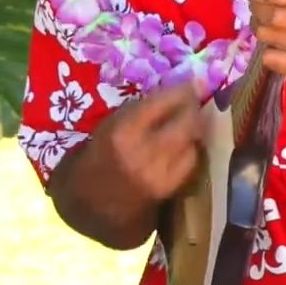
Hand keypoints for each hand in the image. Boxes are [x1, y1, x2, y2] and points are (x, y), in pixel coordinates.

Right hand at [81, 84, 205, 207]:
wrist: (92, 200)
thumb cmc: (95, 158)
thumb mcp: (107, 127)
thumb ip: (137, 111)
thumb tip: (170, 93)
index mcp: (123, 130)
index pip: (163, 102)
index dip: (181, 90)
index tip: (188, 84)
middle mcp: (145, 149)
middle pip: (186, 121)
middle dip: (193, 109)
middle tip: (193, 102)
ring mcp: (160, 170)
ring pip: (192, 140)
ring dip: (193, 129)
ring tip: (188, 122)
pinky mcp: (170, 186)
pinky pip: (191, 160)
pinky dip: (189, 149)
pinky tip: (182, 147)